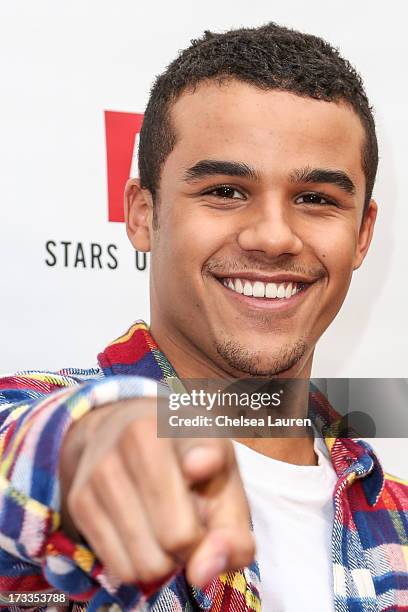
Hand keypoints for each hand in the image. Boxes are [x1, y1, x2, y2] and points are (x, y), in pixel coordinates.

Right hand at [59, 397, 254, 587]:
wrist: (130, 422)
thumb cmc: (192, 453)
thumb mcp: (227, 479)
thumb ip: (233, 532)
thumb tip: (201, 573)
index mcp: (165, 432)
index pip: (187, 518)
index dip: (212, 522)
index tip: (203, 479)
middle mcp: (126, 444)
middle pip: (171, 544)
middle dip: (191, 545)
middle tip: (192, 515)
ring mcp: (98, 473)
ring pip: (142, 564)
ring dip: (165, 557)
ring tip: (167, 519)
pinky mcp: (78, 502)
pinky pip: (118, 568)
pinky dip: (139, 561)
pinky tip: (144, 527)